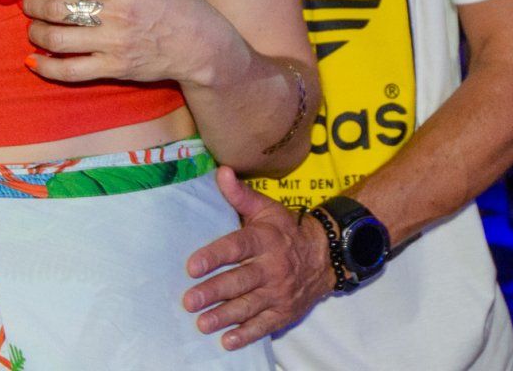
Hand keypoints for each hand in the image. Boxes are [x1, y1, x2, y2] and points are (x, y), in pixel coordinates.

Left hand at [22, 0, 243, 88]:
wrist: (201, 44)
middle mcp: (116, 13)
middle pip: (56, 7)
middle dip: (32, 3)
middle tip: (28, 1)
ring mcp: (113, 45)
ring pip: (57, 40)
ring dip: (35, 31)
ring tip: (34, 26)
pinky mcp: (113, 69)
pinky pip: (70, 71)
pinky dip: (46, 67)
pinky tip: (34, 60)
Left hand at [182, 167, 332, 350]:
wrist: (323, 257)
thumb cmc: (285, 231)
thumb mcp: (267, 210)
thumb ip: (240, 196)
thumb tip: (221, 172)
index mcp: (265, 240)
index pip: (237, 247)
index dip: (214, 256)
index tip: (191, 266)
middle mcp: (272, 267)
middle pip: (240, 280)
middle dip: (213, 291)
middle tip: (189, 300)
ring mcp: (279, 293)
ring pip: (249, 306)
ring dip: (224, 316)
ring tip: (201, 323)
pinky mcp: (283, 313)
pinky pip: (264, 326)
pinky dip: (246, 335)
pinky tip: (227, 341)